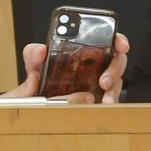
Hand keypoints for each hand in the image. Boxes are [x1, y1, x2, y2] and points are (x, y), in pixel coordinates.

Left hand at [0, 33, 130, 103]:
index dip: (115, 39)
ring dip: (113, 88)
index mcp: (78, 51)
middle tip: (103, 80)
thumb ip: (32, 57)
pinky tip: (103, 105)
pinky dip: (110, 101)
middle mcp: (92, 65)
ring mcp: (96, 83)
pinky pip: (111, 98)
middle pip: (115, 59)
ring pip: (116, 80)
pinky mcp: (98, 100)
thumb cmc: (34, 87)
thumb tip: (41, 50)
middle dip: (115, 68)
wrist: (33, 111)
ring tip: (104, 99)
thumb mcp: (32, 68)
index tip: (119, 43)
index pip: (102, 39)